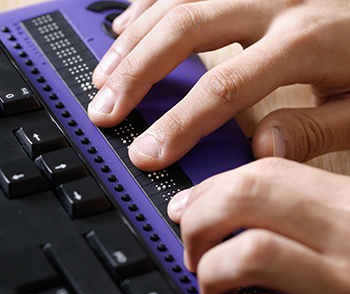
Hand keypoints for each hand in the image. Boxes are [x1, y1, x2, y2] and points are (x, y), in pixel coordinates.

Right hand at [88, 0, 349, 170]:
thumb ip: (314, 130)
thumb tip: (262, 147)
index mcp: (305, 41)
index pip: (225, 87)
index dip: (180, 124)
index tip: (148, 153)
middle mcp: (275, 2)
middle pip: (185, 31)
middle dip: (137, 76)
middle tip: (105, 110)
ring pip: (177, 3)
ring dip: (133, 42)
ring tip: (104, 77)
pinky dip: (147, 7)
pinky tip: (126, 28)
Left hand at [167, 157, 349, 293]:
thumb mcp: (344, 218)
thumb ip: (292, 205)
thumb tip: (214, 200)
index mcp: (348, 202)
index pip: (263, 174)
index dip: (211, 188)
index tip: (187, 205)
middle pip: (245, 200)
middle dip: (198, 220)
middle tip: (192, 243)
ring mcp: (349, 289)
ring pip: (248, 255)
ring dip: (210, 271)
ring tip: (208, 282)